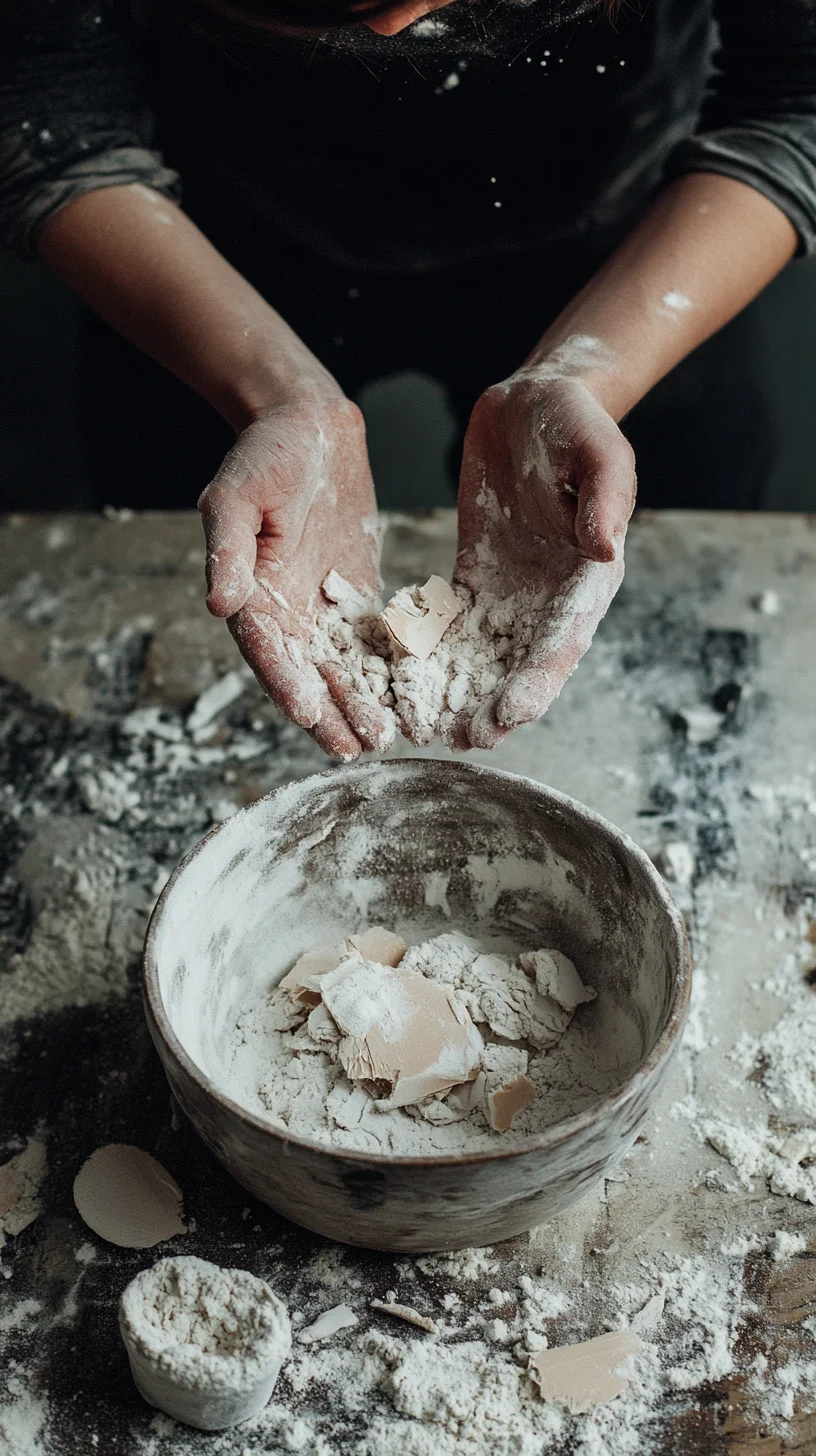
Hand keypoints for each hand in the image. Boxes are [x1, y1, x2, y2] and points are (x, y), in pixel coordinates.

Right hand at [198, 391, 392, 759]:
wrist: (307, 425)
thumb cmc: (264, 453)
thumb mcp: (236, 495)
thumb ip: (228, 550)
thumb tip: (219, 603)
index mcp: (251, 594)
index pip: (268, 650)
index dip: (286, 683)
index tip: (307, 713)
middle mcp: (286, 612)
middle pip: (308, 673)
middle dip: (332, 711)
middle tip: (358, 748)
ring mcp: (323, 609)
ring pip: (343, 668)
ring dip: (361, 703)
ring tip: (386, 739)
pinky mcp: (358, 598)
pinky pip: (375, 643)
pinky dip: (390, 672)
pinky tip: (412, 699)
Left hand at [453, 369, 635, 749]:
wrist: (537, 401)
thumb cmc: (575, 420)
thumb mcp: (597, 447)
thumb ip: (606, 496)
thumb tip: (605, 549)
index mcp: (587, 576)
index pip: (562, 641)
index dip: (537, 682)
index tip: (510, 714)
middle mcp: (550, 597)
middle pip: (521, 666)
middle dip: (492, 707)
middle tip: (458, 739)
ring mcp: (513, 593)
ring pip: (484, 658)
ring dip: (459, 695)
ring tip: (426, 727)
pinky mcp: (477, 579)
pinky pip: (451, 626)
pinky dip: (431, 657)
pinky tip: (402, 682)